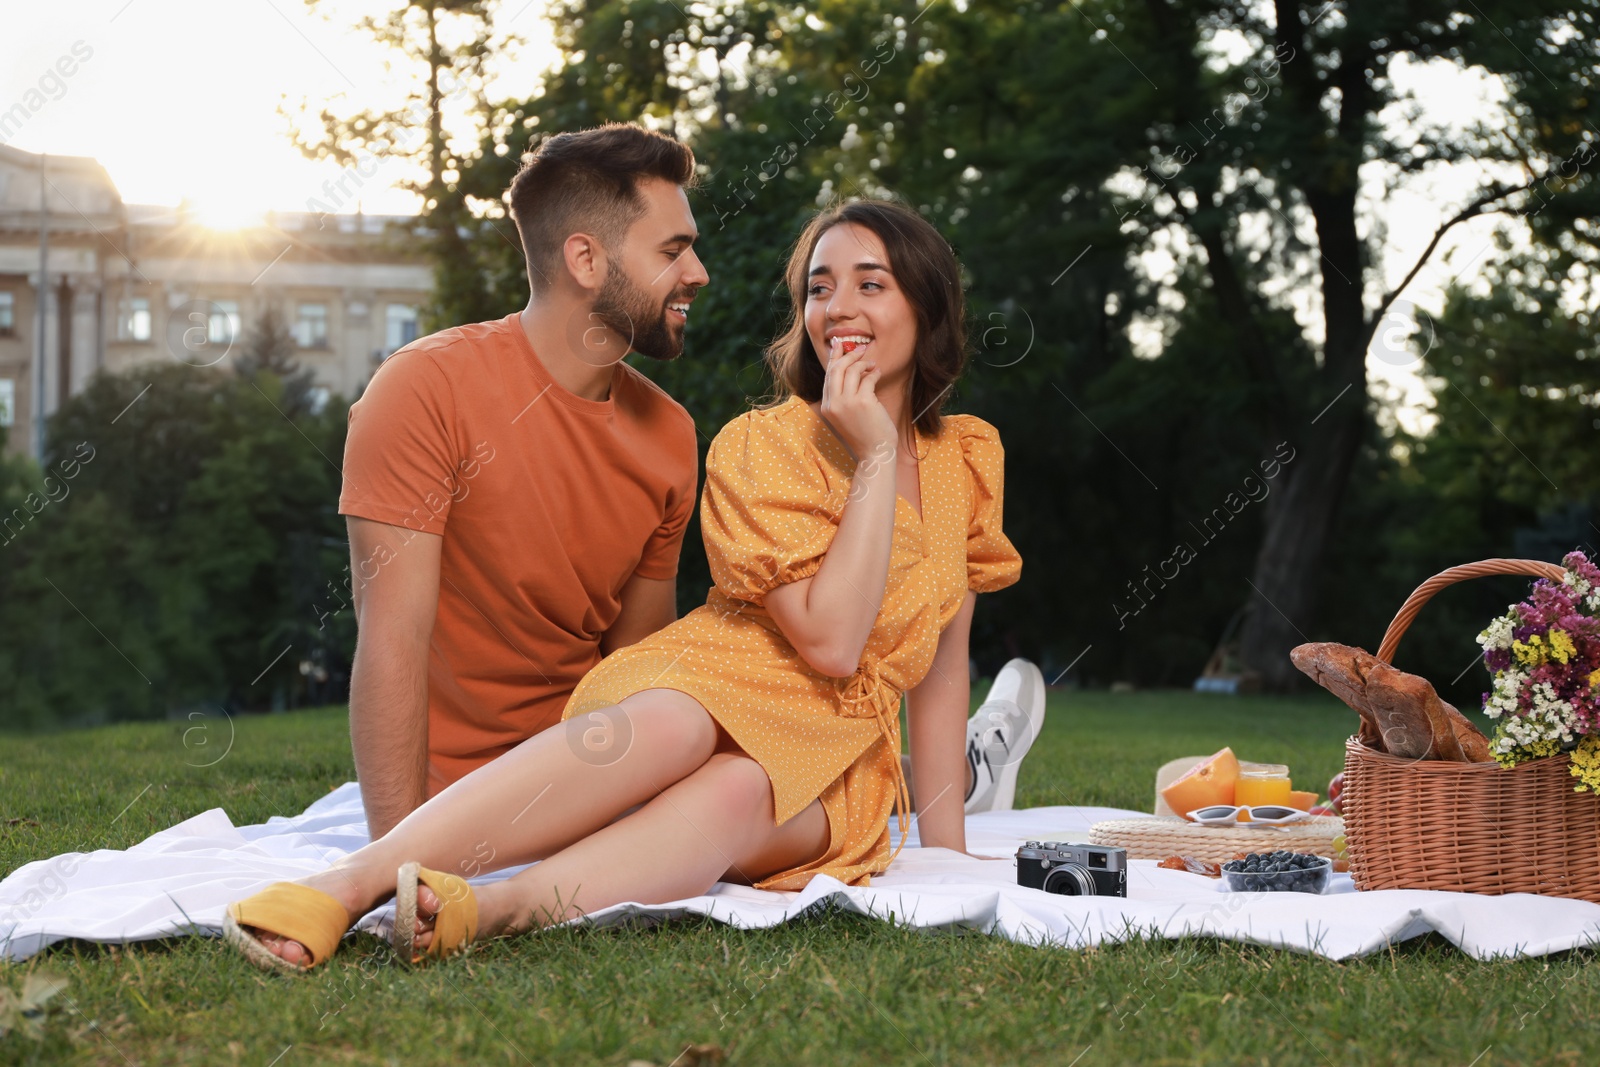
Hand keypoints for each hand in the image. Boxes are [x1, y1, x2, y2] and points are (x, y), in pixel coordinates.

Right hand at [818, 339, 895, 460]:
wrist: (875, 453)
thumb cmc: (864, 434)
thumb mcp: (847, 415)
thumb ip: (844, 396)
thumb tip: (851, 369)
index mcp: (828, 407)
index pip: (828, 377)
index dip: (834, 359)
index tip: (839, 346)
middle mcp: (834, 404)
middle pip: (836, 370)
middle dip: (848, 356)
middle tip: (860, 349)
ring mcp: (847, 403)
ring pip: (852, 371)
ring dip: (863, 363)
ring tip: (872, 364)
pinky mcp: (863, 402)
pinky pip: (868, 378)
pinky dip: (874, 372)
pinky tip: (878, 373)